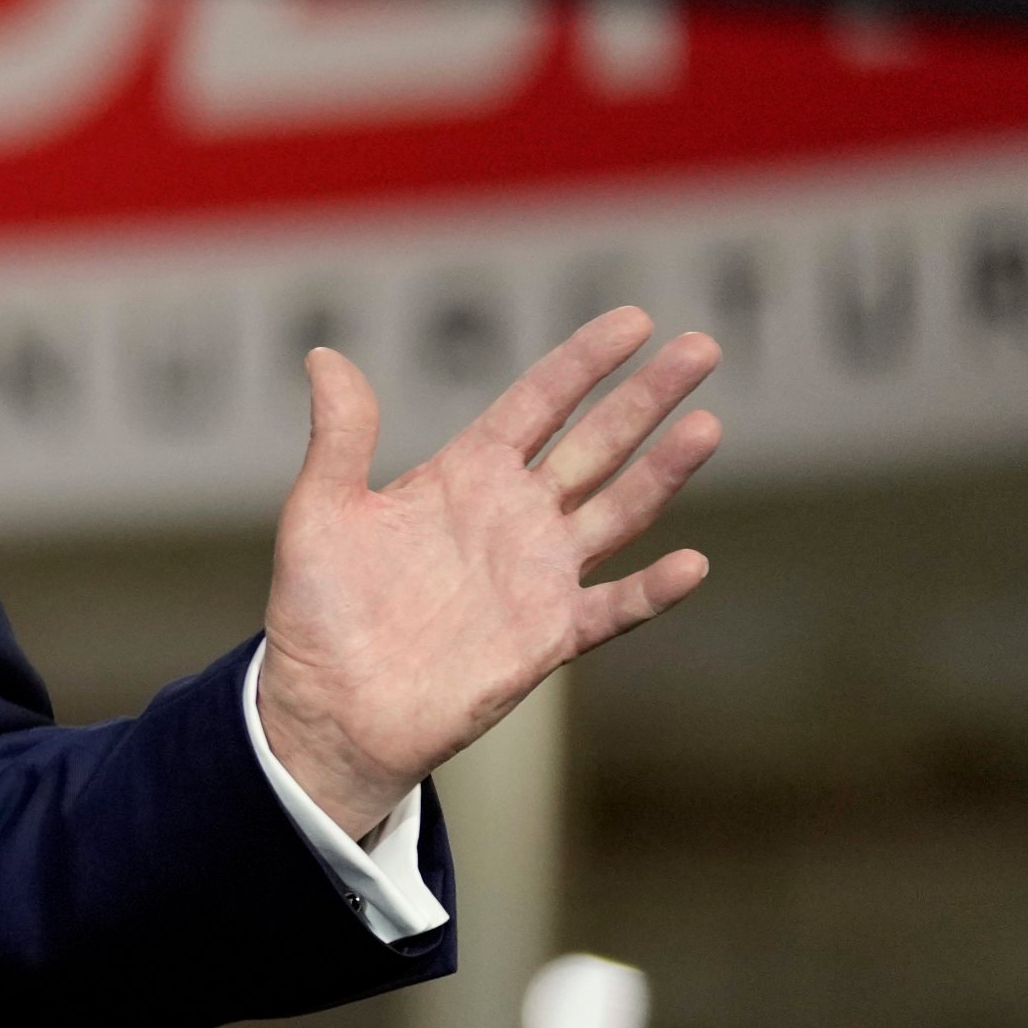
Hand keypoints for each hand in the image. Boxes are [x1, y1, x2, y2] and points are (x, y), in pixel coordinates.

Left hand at [256, 306, 720, 839]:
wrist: (328, 706)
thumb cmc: (320, 609)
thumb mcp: (321, 511)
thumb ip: (340, 437)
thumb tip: (323, 355)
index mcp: (465, 476)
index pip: (538, 404)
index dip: (584, 363)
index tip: (636, 321)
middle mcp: (514, 517)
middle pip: (596, 444)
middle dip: (647, 398)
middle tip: (703, 347)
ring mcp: (538, 575)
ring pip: (618, 511)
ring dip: (664, 472)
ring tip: (708, 424)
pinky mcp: (547, 637)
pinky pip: (612, 608)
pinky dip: (652, 590)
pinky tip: (691, 563)